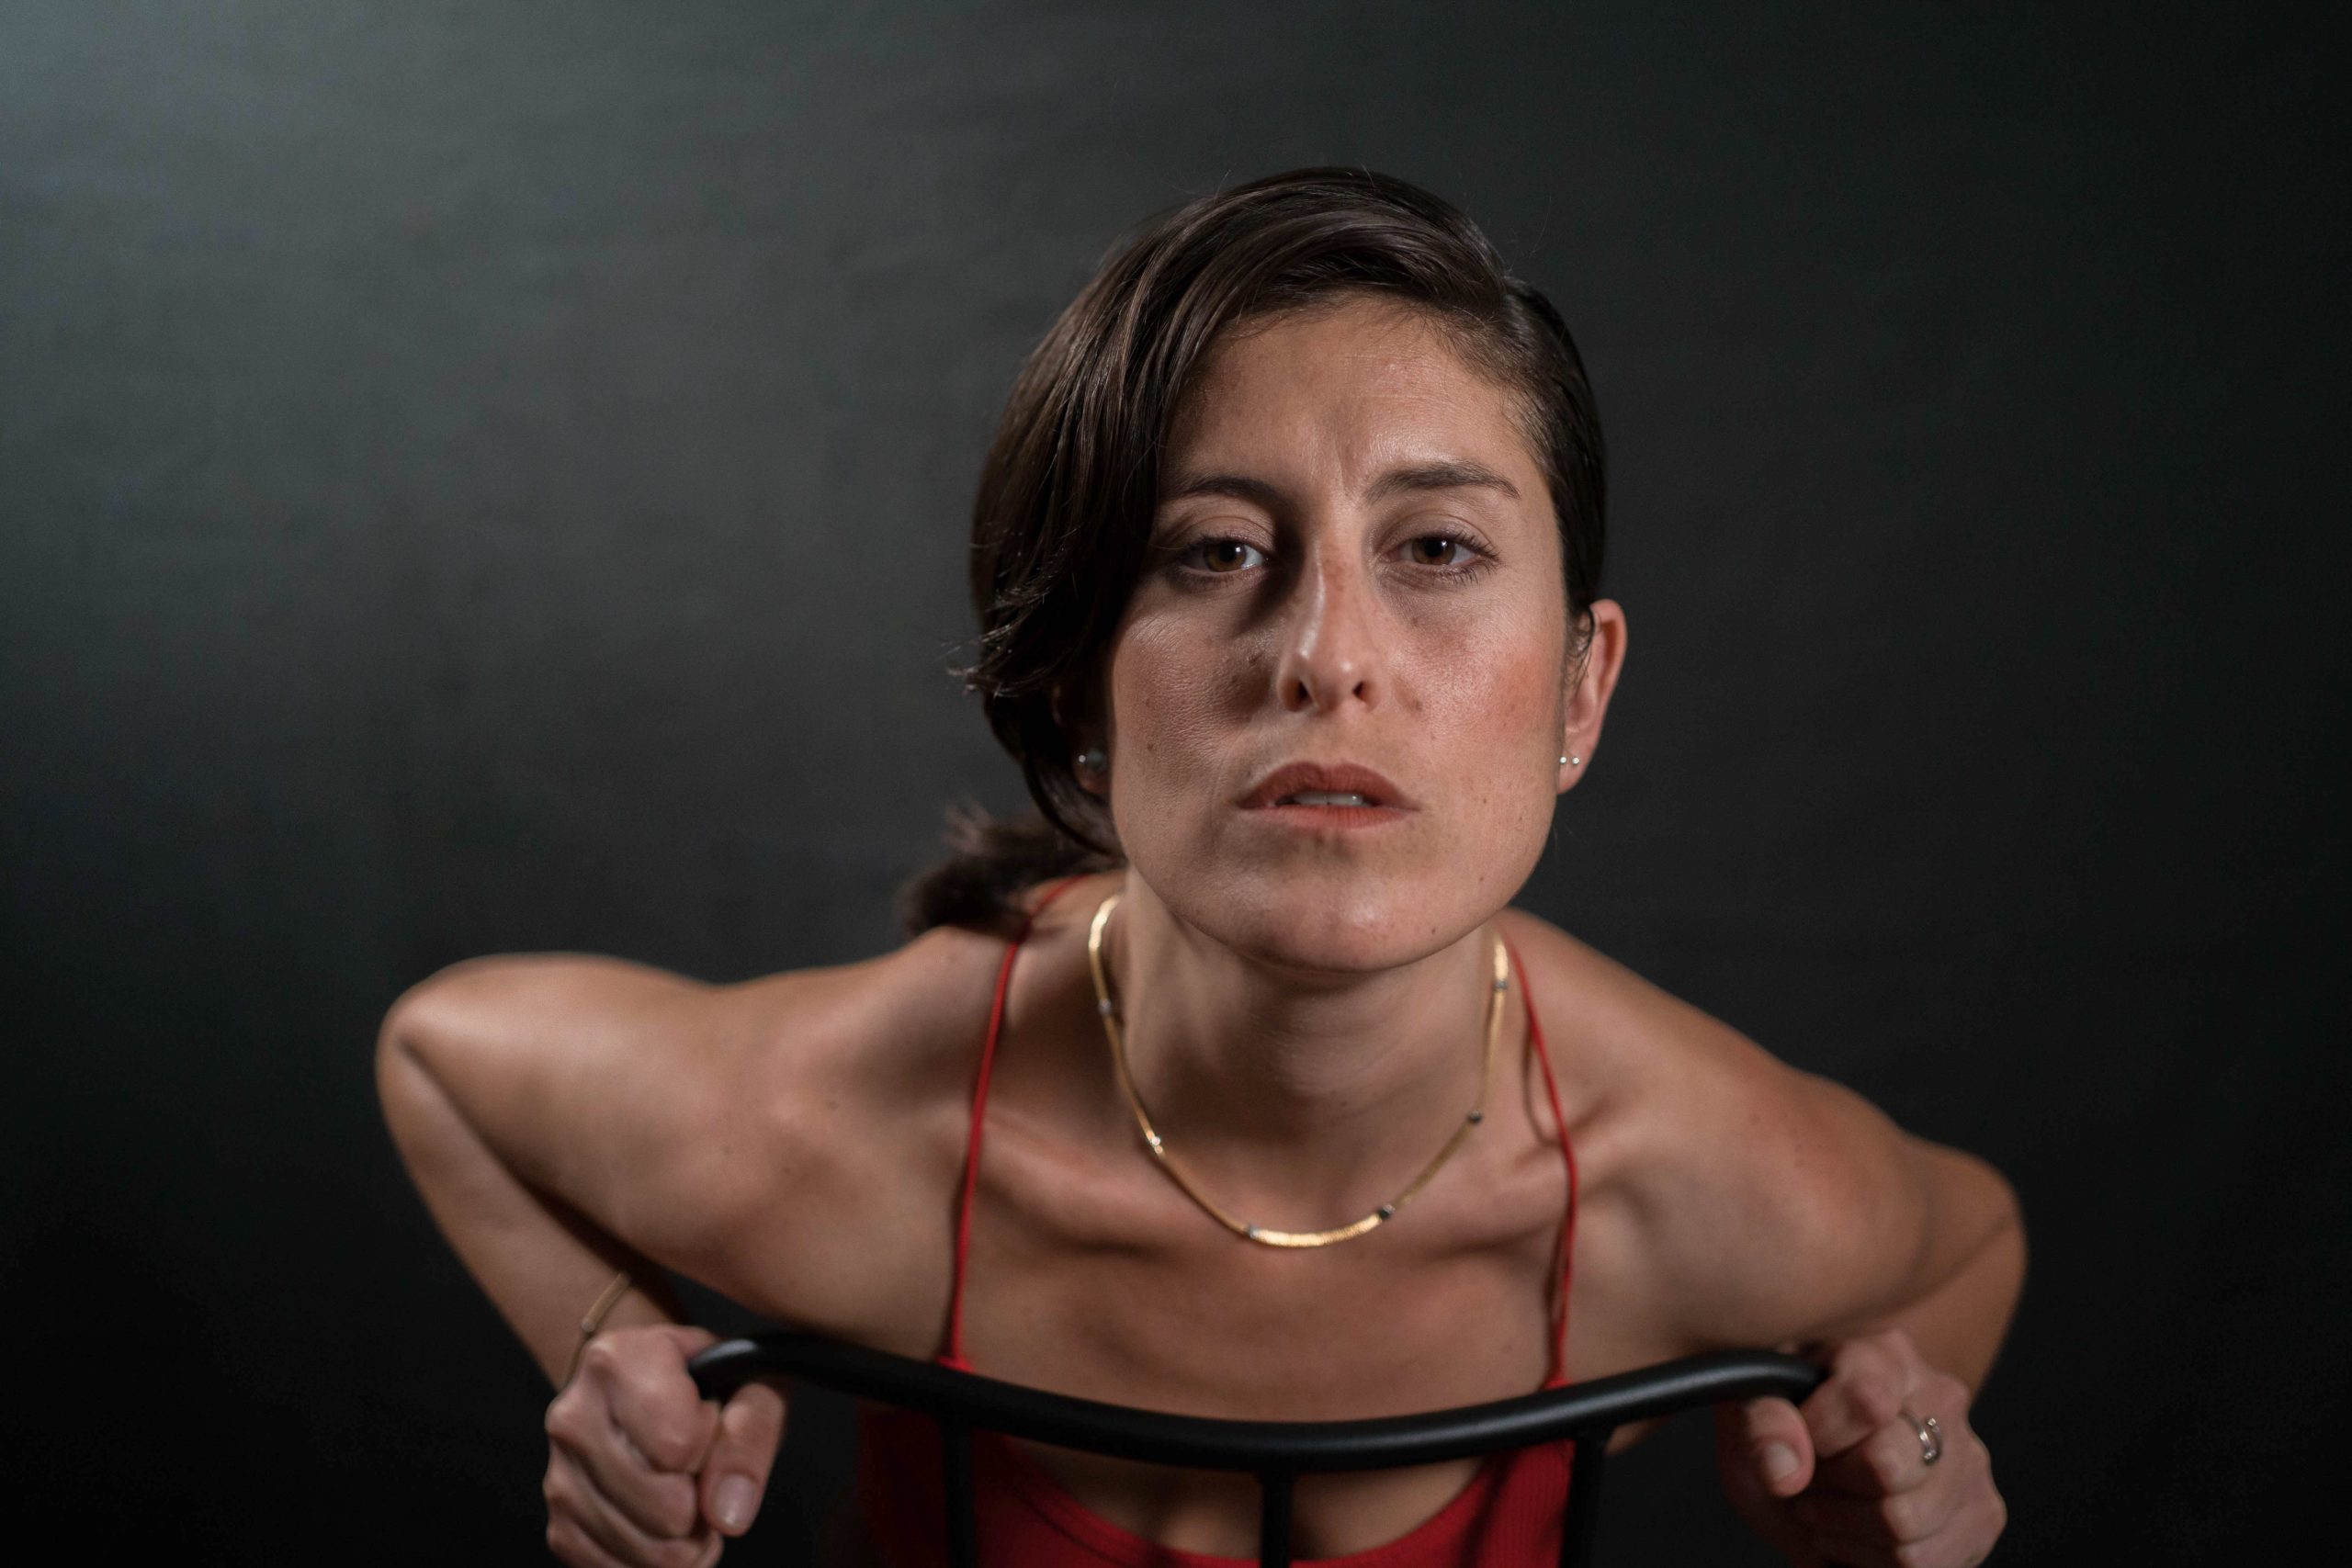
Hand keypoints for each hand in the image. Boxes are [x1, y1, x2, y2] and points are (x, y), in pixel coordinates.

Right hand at [543, 1323, 787, 1566]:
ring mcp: (559, 1476)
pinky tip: (665, 1522)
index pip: (678, 1445)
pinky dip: (656, 1560)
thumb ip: (750, 1433)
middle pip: (667, 1509)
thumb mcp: (751, 1380)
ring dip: (687, 1539)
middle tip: (704, 1468)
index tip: (709, 1422)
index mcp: (616, 1362)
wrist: (647, 1384)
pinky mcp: (560, 1525)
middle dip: (705, 1502)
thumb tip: (727, 1513)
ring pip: (649, 1551)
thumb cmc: (705, 1379)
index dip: (712, 1446)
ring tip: (690, 1494)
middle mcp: (573, 1417)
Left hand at [1713, 1329, 2005, 1567]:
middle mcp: (1942, 1398)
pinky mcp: (1983, 1513)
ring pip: (1903, 1522)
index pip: (1866, 1397)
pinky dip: (1875, 1561)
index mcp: (1886, 1353)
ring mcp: (1971, 1457)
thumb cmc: (1787, 1424)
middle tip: (1811, 1482)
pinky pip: (1924, 1561)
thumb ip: (1762, 1424)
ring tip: (1829, 1508)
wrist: (1817, 1462)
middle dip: (1829, 1488)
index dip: (1818, 1434)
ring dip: (1845, 1530)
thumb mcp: (1752, 1409)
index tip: (1797, 1443)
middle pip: (1887, 1467)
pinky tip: (1859, 1534)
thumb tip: (1786, 1468)